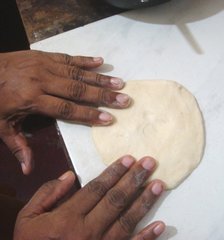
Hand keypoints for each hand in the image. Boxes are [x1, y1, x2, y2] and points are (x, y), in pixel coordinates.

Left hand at [0, 50, 129, 173]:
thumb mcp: (0, 126)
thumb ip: (18, 146)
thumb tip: (28, 171)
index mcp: (33, 100)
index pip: (67, 109)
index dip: (89, 115)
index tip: (109, 119)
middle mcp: (43, 81)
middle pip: (78, 90)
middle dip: (103, 96)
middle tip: (124, 100)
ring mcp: (45, 65)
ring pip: (78, 73)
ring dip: (100, 79)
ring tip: (120, 83)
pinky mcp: (44, 55)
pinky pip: (69, 57)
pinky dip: (86, 60)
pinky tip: (101, 62)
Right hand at [14, 156, 165, 239]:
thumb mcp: (28, 218)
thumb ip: (48, 194)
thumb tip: (71, 176)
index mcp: (68, 218)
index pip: (97, 189)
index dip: (114, 172)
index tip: (128, 158)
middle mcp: (88, 231)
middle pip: (115, 200)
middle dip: (134, 179)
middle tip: (149, 163)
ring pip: (127, 220)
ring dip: (145, 201)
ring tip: (158, 184)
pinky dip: (147, 237)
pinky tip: (161, 224)